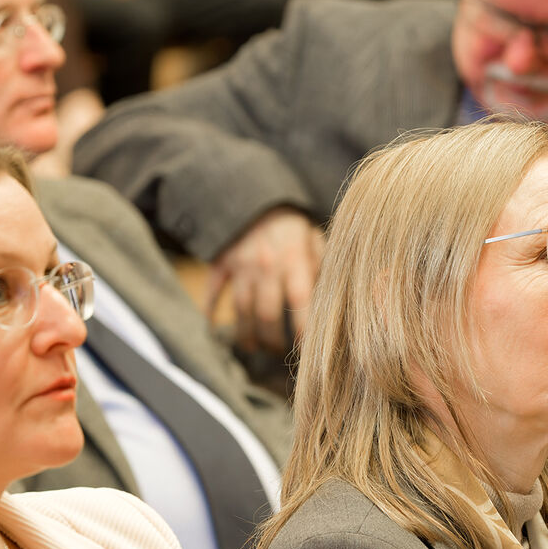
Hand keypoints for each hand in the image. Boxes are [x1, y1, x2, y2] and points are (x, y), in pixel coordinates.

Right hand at [206, 207, 323, 354]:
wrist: (256, 196)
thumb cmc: (292, 225)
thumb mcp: (314, 239)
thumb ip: (323, 267)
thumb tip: (337, 299)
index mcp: (294, 260)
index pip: (301, 302)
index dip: (303, 330)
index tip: (308, 350)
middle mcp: (266, 266)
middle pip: (267, 315)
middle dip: (273, 341)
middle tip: (278, 352)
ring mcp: (241, 267)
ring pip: (241, 311)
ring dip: (247, 334)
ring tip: (254, 347)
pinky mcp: (221, 264)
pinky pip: (213, 292)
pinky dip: (211, 311)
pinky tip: (214, 327)